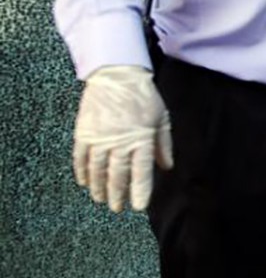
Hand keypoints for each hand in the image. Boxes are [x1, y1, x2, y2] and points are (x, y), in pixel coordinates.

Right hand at [73, 65, 173, 211]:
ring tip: (102, 199)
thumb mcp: (161, 117)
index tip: (139, 206)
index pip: (141, 172)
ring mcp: (99, 138)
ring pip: (97, 171)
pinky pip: (80, 158)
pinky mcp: (84, 133)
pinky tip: (85, 182)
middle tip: (118, 208)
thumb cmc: (143, 96)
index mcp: (141, 139)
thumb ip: (163, 144)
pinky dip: (82, 172)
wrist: (117, 75)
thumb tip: (167, 166)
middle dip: (118, 195)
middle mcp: (119, 142)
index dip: (140, 191)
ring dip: (99, 188)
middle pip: (117, 176)